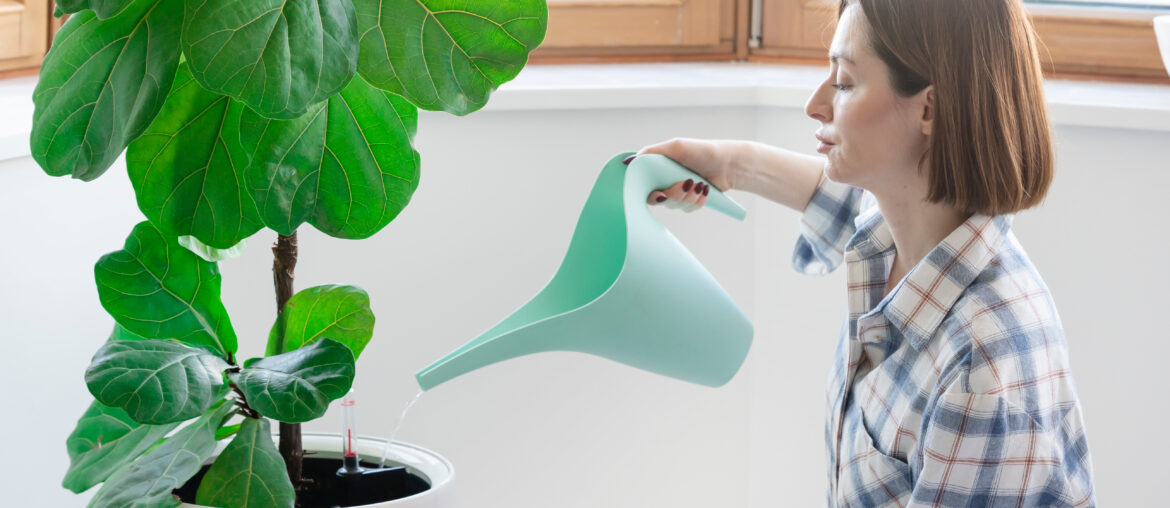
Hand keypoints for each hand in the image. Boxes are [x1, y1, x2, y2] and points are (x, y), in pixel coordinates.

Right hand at [622, 138, 738, 211]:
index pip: (641, 186)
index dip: (649, 192)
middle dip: (674, 194)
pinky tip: (705, 191)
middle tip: (686, 184)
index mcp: (656, 168)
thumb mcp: (675, 147)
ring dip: (688, 197)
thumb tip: (627, 162)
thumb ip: (650, 153)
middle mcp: (664, 180)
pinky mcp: (689, 200)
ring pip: (673, 205)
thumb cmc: (701, 151)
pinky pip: (686, 209)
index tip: (661, 192)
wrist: (728, 163)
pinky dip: (696, 202)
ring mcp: (677, 191)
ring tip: (700, 185)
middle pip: (657, 199)